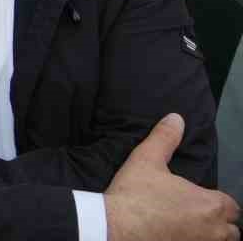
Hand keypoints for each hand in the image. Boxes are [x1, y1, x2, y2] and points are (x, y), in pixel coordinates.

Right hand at [105, 114, 238, 240]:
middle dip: (219, 222)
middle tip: (195, 214)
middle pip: (232, 230)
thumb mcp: (147, 158)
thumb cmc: (134, 195)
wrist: (116, 227)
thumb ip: (165, 137)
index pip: (231, 206)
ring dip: (209, 235)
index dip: (217, 201)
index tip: (199, 199)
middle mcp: (213, 230)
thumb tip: (176, 119)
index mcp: (210, 204)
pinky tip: (176, 236)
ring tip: (188, 227)